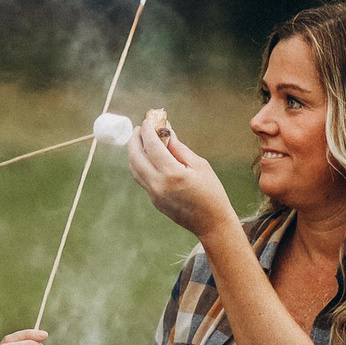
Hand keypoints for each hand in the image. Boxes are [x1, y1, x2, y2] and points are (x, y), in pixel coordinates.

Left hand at [122, 108, 241, 238]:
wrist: (211, 223)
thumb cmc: (211, 193)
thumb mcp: (200, 165)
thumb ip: (179, 149)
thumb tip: (167, 132)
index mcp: (171, 174)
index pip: (151, 146)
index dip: (147, 131)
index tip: (147, 121)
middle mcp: (158, 184)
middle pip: (135, 157)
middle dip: (135, 140)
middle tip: (140, 129)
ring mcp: (153, 194)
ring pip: (134, 169)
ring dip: (134, 153)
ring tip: (141, 141)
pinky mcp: (153, 201)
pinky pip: (141, 178)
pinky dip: (140, 165)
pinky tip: (147, 158)